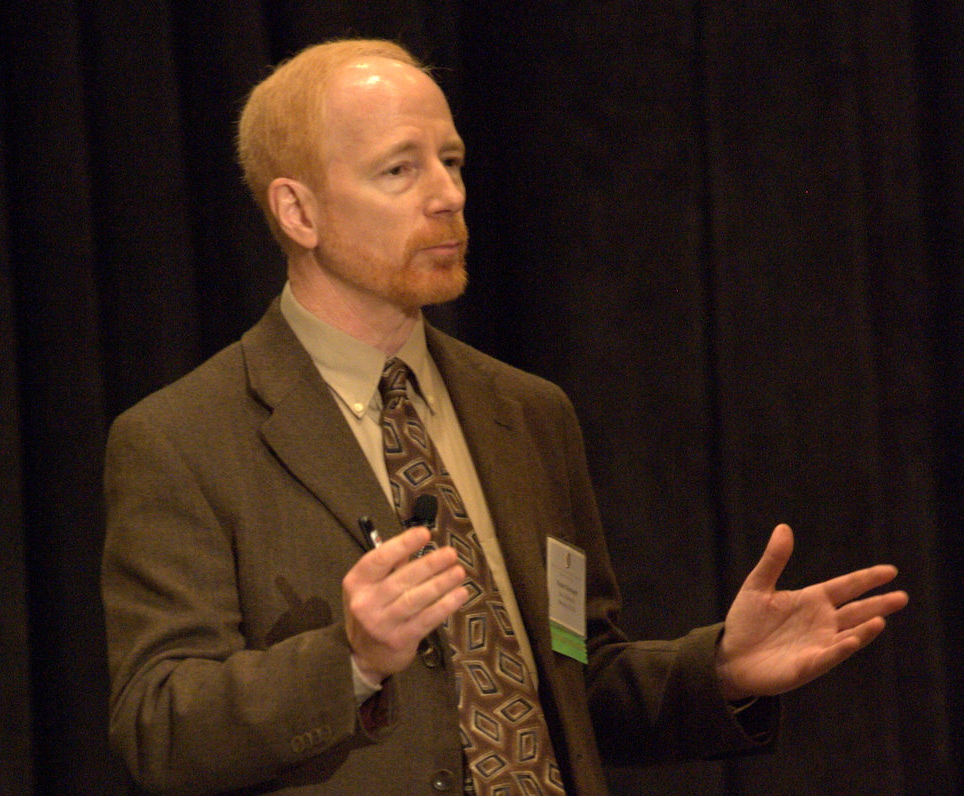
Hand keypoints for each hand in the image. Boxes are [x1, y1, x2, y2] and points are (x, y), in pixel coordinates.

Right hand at [342, 526, 466, 683]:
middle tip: (451, 553)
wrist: (365, 655)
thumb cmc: (373, 609)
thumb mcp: (370, 586)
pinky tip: (460, 594)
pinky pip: (426, 619)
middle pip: (401, 579)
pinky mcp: (400, 640)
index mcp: (356, 583)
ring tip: (459, 571)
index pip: (379, 559)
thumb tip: (419, 540)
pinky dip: (445, 605)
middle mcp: (365, 603)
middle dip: (430, 564)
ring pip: (415, 599)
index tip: (425, 533)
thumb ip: (392, 565)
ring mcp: (381, 624)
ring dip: (441, 583)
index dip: (402, 544)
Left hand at [715, 523, 908, 699]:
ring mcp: (818, 644)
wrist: (730, 656)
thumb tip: (783, 527)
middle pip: (856, 611)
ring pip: (849, 635)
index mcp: (812, 600)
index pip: (846, 587)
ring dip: (864, 628)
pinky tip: (853, 639)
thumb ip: (774, 559)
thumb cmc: (746, 621)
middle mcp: (821, 622)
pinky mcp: (807, 665)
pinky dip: (840, 648)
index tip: (890, 571)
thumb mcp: (758, 585)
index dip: (867, 579)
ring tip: (881, 619)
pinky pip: (828, 656)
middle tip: (902, 597)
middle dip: (878, 604)